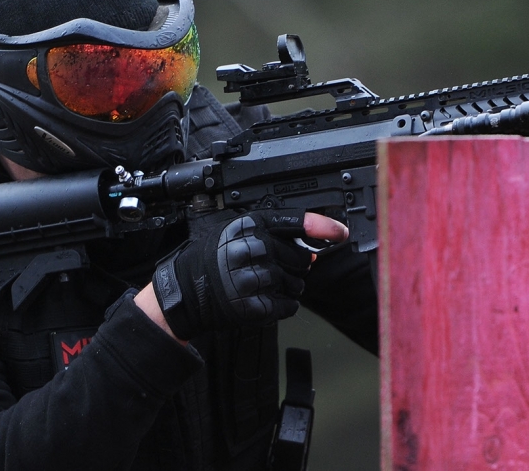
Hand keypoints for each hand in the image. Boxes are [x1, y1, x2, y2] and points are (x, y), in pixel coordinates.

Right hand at [144, 210, 347, 341]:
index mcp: (250, 226)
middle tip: (271, 267)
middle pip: (303, 258)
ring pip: (297, 283)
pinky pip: (289, 306)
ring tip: (261, 283)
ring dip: (288, 286)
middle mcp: (253, 249)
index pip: (296, 222)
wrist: (187, 291)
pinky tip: (263, 298)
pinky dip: (282, 305)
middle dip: (295, 265)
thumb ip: (274, 234)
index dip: (324, 227)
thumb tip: (314, 248)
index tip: (341, 232)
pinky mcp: (255, 305)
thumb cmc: (213, 259)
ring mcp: (254, 278)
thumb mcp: (237, 232)